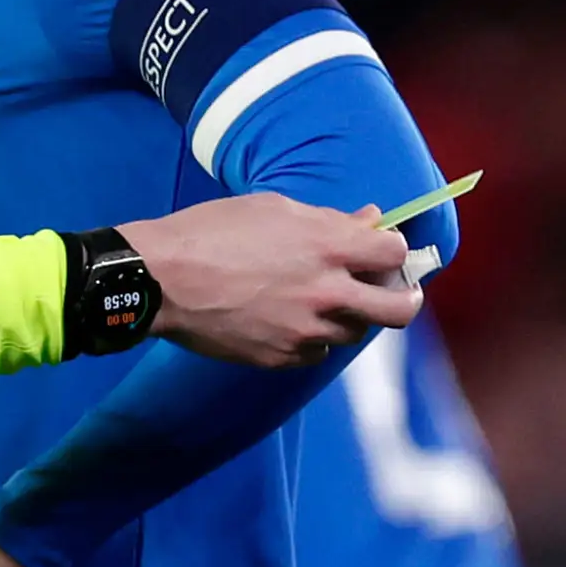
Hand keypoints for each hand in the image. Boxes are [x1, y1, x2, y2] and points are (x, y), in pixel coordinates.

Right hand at [119, 193, 420, 366]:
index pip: (395, 253)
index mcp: (327, 246)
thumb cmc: (212, 231)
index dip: (395, 251)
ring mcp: (305, 330)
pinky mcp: (281, 357)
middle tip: (400, 294)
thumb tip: (370, 220)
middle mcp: (325, 292)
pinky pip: (316, 351)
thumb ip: (330, 220)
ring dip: (351, 316)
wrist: (160, 278)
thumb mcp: (274, 209)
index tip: (387, 252)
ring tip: (327, 300)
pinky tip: (291, 319)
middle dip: (405, 299)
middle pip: (398, 309)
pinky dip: (313, 336)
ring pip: (355, 333)